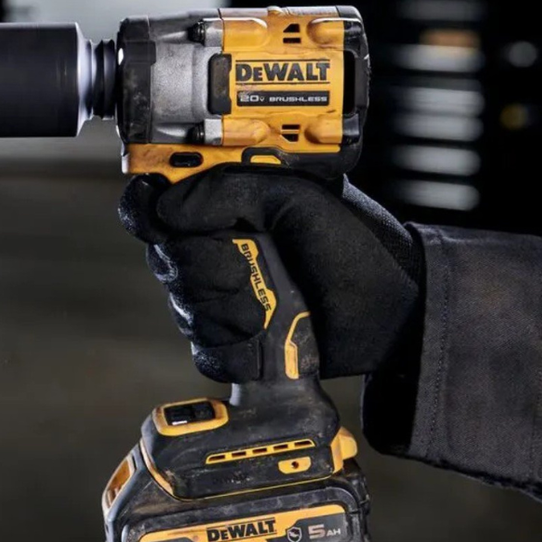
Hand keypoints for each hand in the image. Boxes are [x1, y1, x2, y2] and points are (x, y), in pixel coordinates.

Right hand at [119, 168, 423, 382]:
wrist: (394, 314)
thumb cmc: (358, 248)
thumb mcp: (299, 198)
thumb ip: (230, 190)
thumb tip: (167, 208)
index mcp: (229, 202)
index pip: (157, 199)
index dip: (147, 209)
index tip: (160, 220)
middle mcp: (220, 245)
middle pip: (164, 258)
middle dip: (200, 269)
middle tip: (241, 270)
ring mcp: (226, 294)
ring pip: (182, 307)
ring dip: (222, 311)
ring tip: (265, 308)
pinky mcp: (235, 340)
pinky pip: (204, 350)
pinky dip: (232, 349)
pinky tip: (262, 337)